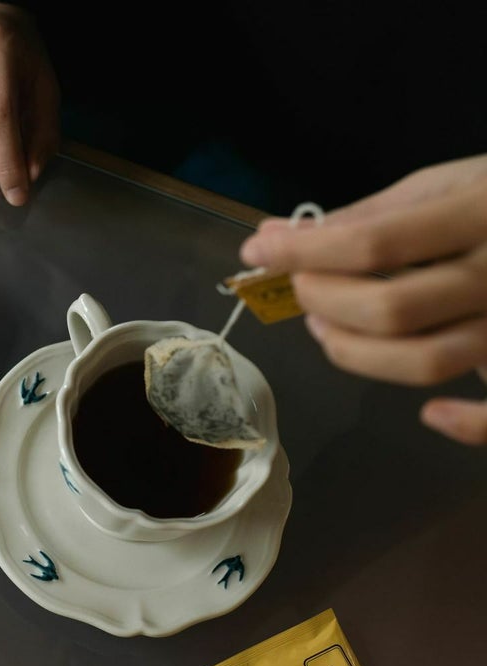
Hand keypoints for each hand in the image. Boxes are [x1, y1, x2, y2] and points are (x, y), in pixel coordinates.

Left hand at [239, 155, 486, 444]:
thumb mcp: (441, 185)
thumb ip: (364, 214)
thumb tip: (274, 235)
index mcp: (481, 212)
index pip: (373, 244)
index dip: (304, 252)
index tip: (256, 251)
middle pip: (391, 309)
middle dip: (323, 300)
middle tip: (301, 287)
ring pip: (425, 362)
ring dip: (355, 352)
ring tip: (324, 327)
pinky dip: (465, 425)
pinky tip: (430, 414)